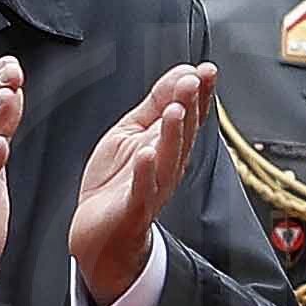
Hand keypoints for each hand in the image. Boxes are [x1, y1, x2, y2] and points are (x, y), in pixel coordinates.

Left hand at [71, 61, 210, 305]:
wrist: (99, 234)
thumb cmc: (116, 183)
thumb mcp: (133, 131)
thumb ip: (156, 102)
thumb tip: (182, 72)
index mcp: (167, 144)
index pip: (190, 114)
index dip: (200, 93)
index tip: (206, 71)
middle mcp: (166, 165)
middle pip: (183, 133)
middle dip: (189, 106)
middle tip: (192, 82)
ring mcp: (153, 186)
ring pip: (167, 159)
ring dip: (172, 134)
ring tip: (174, 110)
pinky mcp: (134, 207)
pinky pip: (142, 189)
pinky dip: (144, 172)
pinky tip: (145, 154)